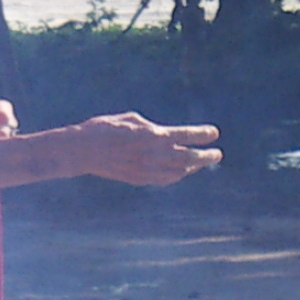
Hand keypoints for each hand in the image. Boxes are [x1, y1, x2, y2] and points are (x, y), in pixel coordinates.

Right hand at [73, 115, 220, 185]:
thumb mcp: (132, 119)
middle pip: (189, 157)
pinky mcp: (140, 179)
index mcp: (154, 135)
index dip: (203, 134)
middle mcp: (155, 155)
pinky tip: (182, 173)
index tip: (214, 133)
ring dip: (193, 167)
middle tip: (217, 154)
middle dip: (206, 156)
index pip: (187, 135)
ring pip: (179, 172)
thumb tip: (165, 136)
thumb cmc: (105, 128)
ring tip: (201, 163)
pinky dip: (177, 176)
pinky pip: (165, 180)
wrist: (83, 151)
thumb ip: (153, 128)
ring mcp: (148, 170)